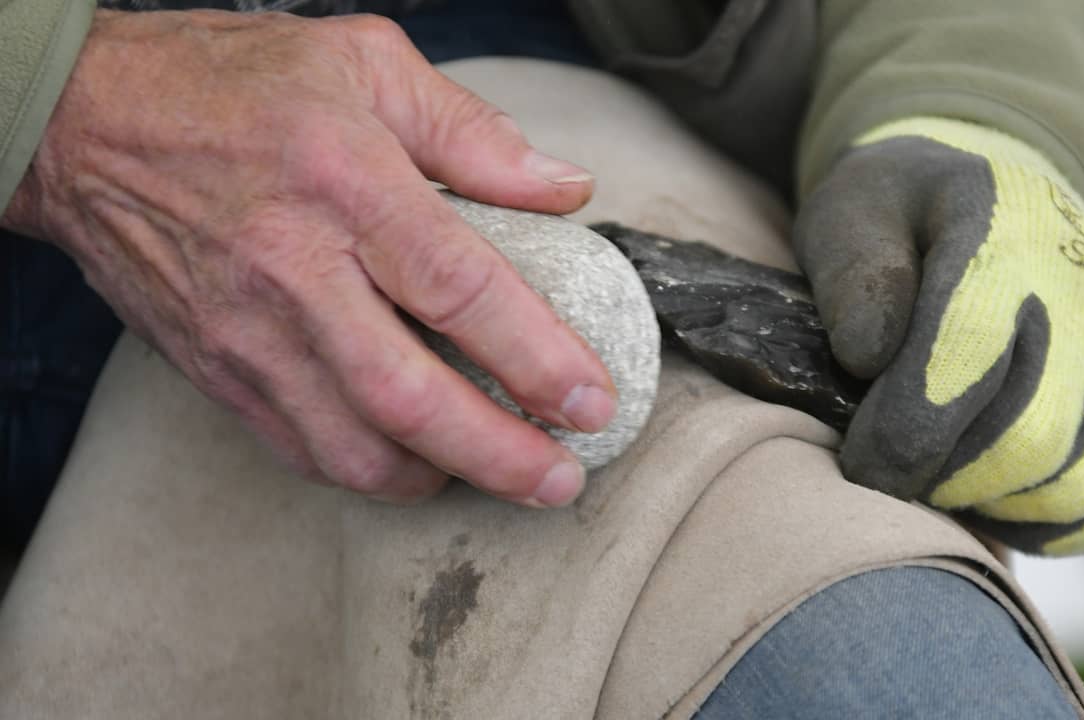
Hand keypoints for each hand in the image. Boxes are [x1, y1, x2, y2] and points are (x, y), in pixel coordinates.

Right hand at [0, 9, 616, 506]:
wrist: (80, 125)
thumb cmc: (228, 85)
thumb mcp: (364, 64)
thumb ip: (474, 134)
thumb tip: (564, 189)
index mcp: (342, 184)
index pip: (458, 291)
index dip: (538, 357)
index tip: (593, 399)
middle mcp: (293, 271)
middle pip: (410, 397)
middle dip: (500, 454)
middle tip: (563, 479)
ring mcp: (247, 333)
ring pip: (352, 447)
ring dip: (440, 477)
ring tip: (504, 475)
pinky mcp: (216, 370)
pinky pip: (300, 449)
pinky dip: (370, 472)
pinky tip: (418, 462)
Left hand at [794, 117, 1083, 554]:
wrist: (1001, 203)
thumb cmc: (903, 221)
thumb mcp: (852, 211)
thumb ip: (852, 273)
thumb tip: (867, 356)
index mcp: (1008, 233)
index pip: (968, 354)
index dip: (903, 430)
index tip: (858, 462)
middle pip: (1026, 439)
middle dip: (939, 476)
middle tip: (890, 470)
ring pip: (1068, 484)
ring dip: (985, 500)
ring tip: (936, 468)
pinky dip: (1038, 522)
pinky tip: (988, 486)